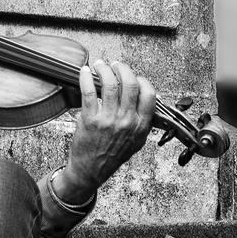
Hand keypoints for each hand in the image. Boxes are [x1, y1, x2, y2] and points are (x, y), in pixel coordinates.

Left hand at [57, 60, 155, 202]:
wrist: (90, 171)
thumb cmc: (112, 155)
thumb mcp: (136, 141)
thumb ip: (144, 120)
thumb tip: (153, 97)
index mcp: (141, 126)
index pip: (149, 94)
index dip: (141, 80)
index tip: (132, 76)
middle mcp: (127, 122)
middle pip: (130, 84)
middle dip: (122, 68)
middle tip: (115, 65)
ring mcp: (109, 120)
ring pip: (111, 84)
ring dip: (104, 69)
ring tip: (100, 65)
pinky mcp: (90, 120)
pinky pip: (89, 91)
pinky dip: (85, 77)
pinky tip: (84, 72)